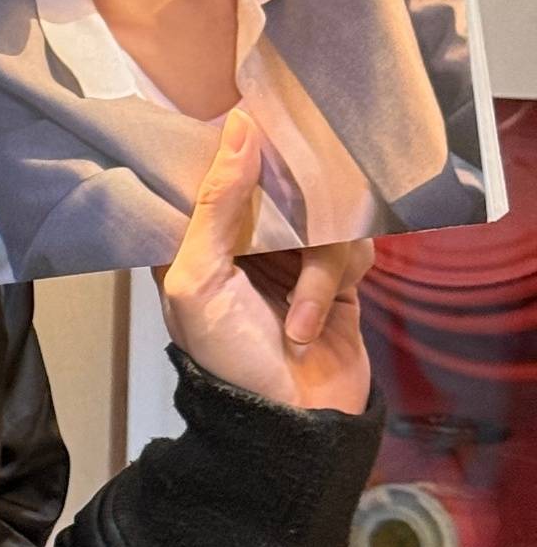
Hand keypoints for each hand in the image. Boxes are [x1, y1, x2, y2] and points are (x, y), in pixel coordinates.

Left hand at [152, 109, 373, 415]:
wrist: (292, 427)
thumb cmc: (227, 359)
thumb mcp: (199, 281)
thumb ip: (215, 206)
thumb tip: (238, 127)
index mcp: (194, 239)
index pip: (211, 172)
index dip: (230, 147)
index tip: (251, 118)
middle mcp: (241, 242)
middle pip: (275, 182)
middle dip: (290, 201)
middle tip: (294, 218)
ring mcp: (290, 258)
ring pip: (321, 213)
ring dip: (316, 265)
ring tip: (297, 320)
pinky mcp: (335, 277)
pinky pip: (352, 244)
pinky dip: (335, 279)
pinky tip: (315, 322)